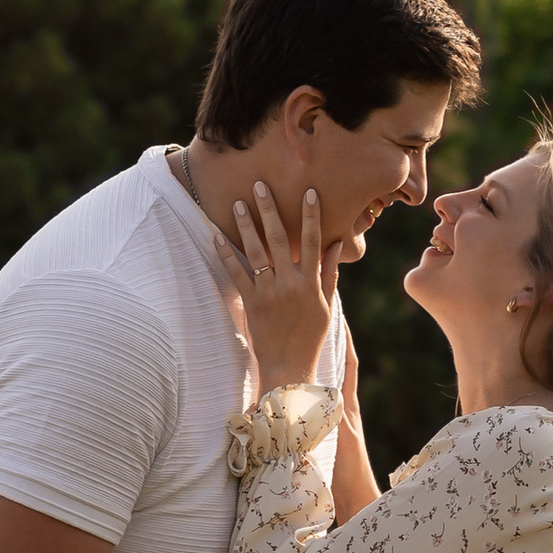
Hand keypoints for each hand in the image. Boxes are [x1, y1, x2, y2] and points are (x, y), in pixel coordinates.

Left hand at [212, 181, 335, 389]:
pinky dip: (226, 254)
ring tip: (238, 202)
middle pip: (278, 238)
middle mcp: (289, 283)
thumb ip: (330, 273)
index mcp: (310, 282)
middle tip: (260, 185)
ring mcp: (268, 292)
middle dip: (269, 209)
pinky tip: (217, 236)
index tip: (309, 192)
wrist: (289, 367)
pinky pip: (236, 273)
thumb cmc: (311, 337)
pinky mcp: (250, 302)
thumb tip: (335, 244)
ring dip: (245, 225)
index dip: (310, 215)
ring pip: (256, 251)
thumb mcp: (326, 305)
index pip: (312, 241)